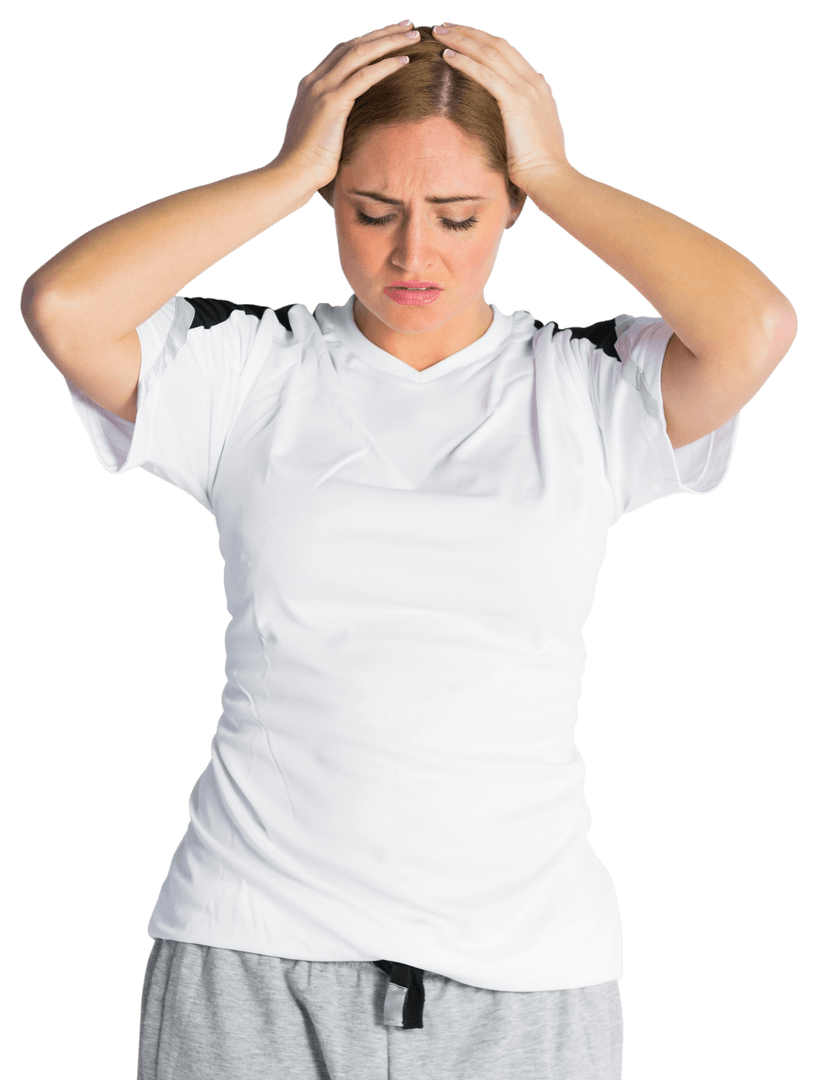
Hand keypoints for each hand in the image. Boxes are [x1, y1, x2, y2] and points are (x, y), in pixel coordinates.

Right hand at [274, 21, 418, 192]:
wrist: (292, 176)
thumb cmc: (309, 165)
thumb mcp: (321, 133)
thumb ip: (334, 119)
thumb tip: (352, 123)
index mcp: (311, 85)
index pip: (343, 52)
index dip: (368, 41)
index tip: (391, 35)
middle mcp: (315, 80)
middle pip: (353, 45)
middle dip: (383, 32)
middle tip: (408, 24)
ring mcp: (321, 89)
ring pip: (360, 53)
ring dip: (389, 42)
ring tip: (413, 36)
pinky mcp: (331, 103)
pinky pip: (364, 77)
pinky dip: (385, 66)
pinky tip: (404, 62)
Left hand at [432, 23, 571, 194]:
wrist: (550, 177)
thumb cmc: (537, 167)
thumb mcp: (530, 134)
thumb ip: (519, 118)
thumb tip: (503, 120)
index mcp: (538, 86)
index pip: (507, 53)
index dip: (482, 41)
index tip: (461, 36)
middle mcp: (534, 81)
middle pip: (497, 45)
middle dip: (469, 32)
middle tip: (444, 26)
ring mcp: (527, 88)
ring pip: (489, 53)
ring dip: (462, 40)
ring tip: (439, 34)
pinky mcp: (515, 101)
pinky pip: (485, 73)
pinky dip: (465, 62)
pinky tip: (447, 57)